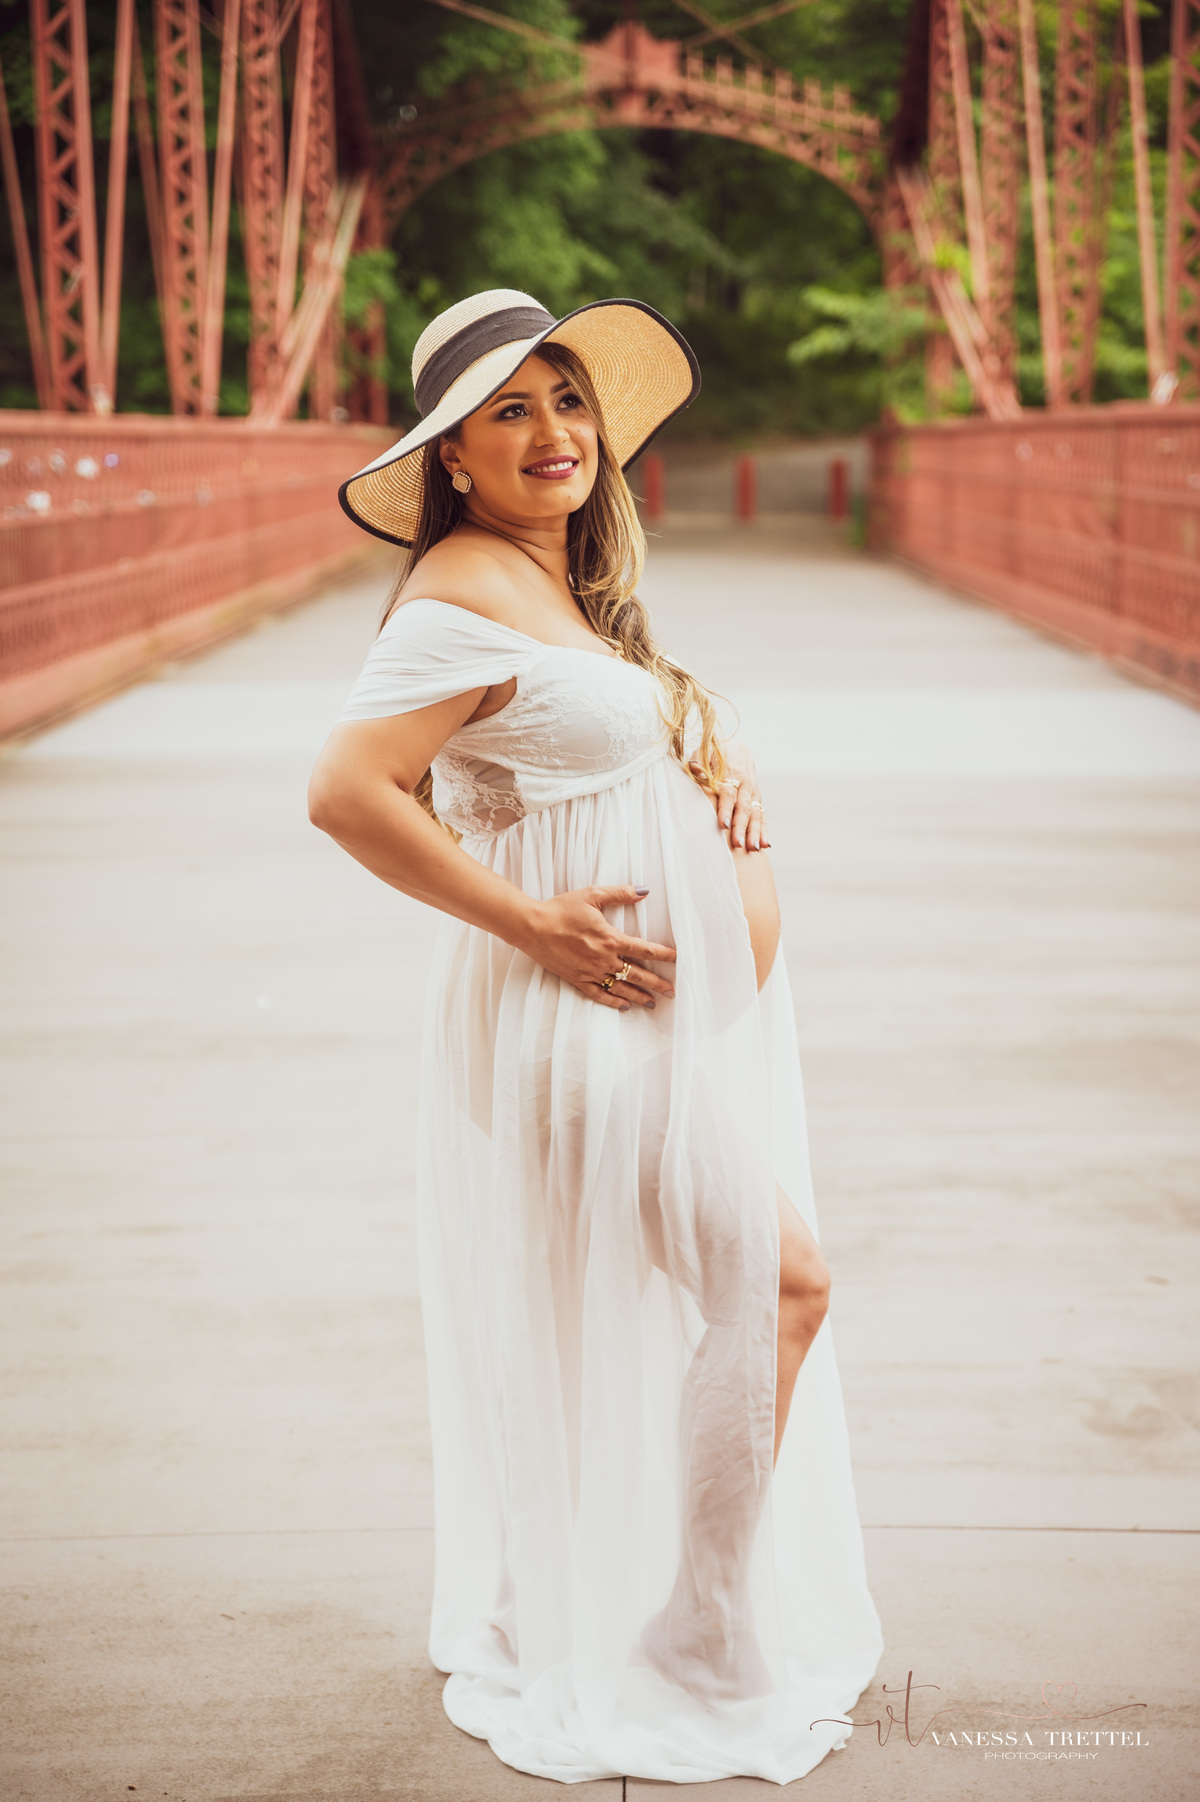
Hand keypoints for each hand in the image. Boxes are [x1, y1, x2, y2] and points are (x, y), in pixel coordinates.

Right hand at [517, 885, 676, 1011]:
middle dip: (657, 983)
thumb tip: (644, 890)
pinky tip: (624, 1006)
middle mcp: (604, 959)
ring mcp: (590, 972)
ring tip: (654, 1003)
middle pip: (637, 974)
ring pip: (621, 988)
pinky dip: (613, 1001)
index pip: (645, 950)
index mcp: (610, 938)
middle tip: (672, 992)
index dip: (664, 955)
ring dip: (639, 996)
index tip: (677, 959)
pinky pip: (599, 994)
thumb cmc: (561, 909)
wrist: (532, 927)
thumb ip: (620, 894)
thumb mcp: (592, 895)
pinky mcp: (577, 979)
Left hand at [691, 739, 770, 851]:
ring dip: (755, 831)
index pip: (728, 793)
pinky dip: (764, 830)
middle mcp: (745, 784)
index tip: (723, 824)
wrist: (735, 747)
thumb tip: (695, 769)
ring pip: (755, 813)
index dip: (726, 809)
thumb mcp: (704, 752)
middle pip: (743, 808)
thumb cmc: (714, 753)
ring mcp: (753, 793)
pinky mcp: (756, 799)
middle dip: (741, 827)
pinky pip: (762, 815)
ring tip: (754, 848)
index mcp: (731, 772)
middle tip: (739, 844)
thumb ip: (698, 762)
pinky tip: (766, 844)